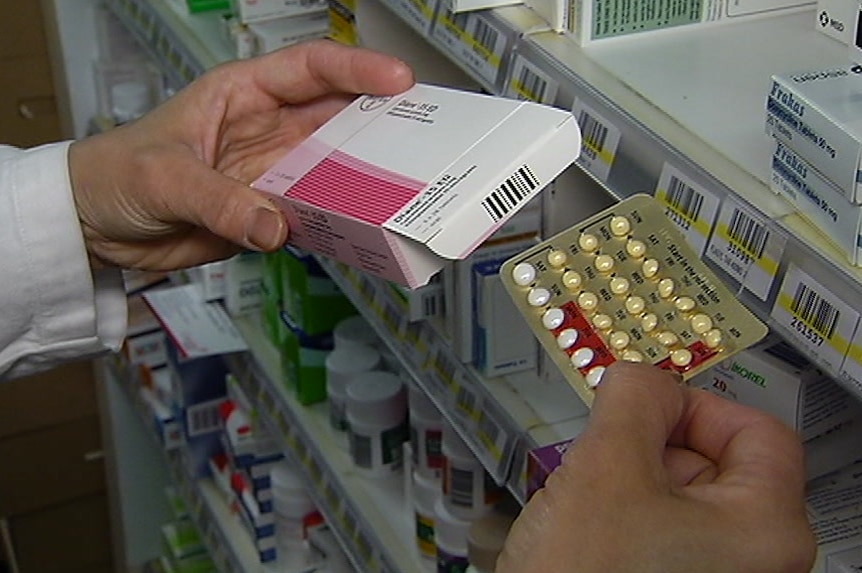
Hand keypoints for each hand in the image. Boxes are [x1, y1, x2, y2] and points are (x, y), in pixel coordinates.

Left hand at [69, 40, 413, 271]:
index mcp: (243, 93)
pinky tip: (366, 232)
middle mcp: (269, 128)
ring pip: (337, 169)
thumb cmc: (117, 175)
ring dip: (369, 179)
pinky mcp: (271, 212)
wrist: (97, 226)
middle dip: (383, 125)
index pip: (311, 69)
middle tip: (427, 140)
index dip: (357, 72)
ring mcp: (274, 172)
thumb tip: (275, 227)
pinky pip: (317, 214)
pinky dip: (341, 223)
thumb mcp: (164, 177)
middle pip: (339, 118)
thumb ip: (220, 201)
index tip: (398, 83)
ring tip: (410, 189)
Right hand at [498, 362, 815, 572]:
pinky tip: (589, 533)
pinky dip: (623, 513)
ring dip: (627, 481)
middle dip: (649, 448)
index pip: (754, 429)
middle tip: (605, 461)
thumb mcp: (606, 466)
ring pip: (679, 494)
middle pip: (714, 461)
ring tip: (589, 508)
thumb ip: (634, 399)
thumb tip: (644, 377)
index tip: (646, 406)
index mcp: (767, 530)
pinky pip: (660, 529)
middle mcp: (756, 561)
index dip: (693, 405)